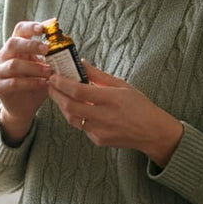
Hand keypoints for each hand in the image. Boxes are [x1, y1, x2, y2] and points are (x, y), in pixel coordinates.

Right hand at [0, 20, 51, 144]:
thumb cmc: (36, 82)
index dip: (29, 27)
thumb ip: (52, 56)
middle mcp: (4, 56)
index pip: (19, 30)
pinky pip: (14, 82)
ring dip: (33, 67)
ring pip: (13, 65)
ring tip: (49, 71)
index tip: (43, 28)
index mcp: (16, 47)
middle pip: (12, 43)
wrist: (24, 107)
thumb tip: (67, 42)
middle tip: (47, 49)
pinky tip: (43, 84)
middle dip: (31, 45)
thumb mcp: (46, 67)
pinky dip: (30, 82)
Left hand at [48, 63, 183, 167]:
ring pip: (72, 118)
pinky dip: (76, 116)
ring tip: (59, 95)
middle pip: (70, 106)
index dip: (62, 84)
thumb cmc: (139, 106)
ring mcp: (100, 131)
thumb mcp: (122, 85)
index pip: (78, 91)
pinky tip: (77, 108)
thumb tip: (82, 62)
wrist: (152, 132)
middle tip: (50, 85)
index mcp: (111, 99)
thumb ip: (99, 75)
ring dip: (63, 106)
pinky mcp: (99, 140)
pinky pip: (82, 127)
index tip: (54, 76)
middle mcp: (104, 116)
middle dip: (56, 95)